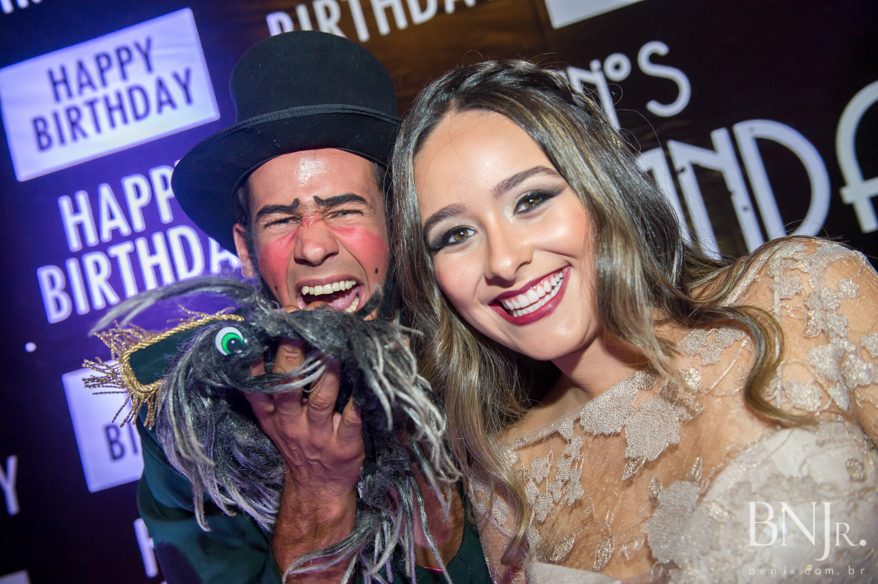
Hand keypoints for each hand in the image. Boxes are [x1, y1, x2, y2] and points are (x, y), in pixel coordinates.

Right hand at [244, 305, 364, 577]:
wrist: (318, 488)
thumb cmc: (297, 443)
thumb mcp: (273, 422)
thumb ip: (268, 390)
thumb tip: (267, 342)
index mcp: (271, 416)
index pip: (256, 389)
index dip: (253, 364)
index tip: (257, 334)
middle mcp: (291, 424)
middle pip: (288, 387)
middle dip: (292, 355)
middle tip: (297, 326)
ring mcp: (319, 435)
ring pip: (321, 399)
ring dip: (328, 371)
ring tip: (334, 345)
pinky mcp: (345, 445)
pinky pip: (352, 418)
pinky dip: (358, 400)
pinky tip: (365, 378)